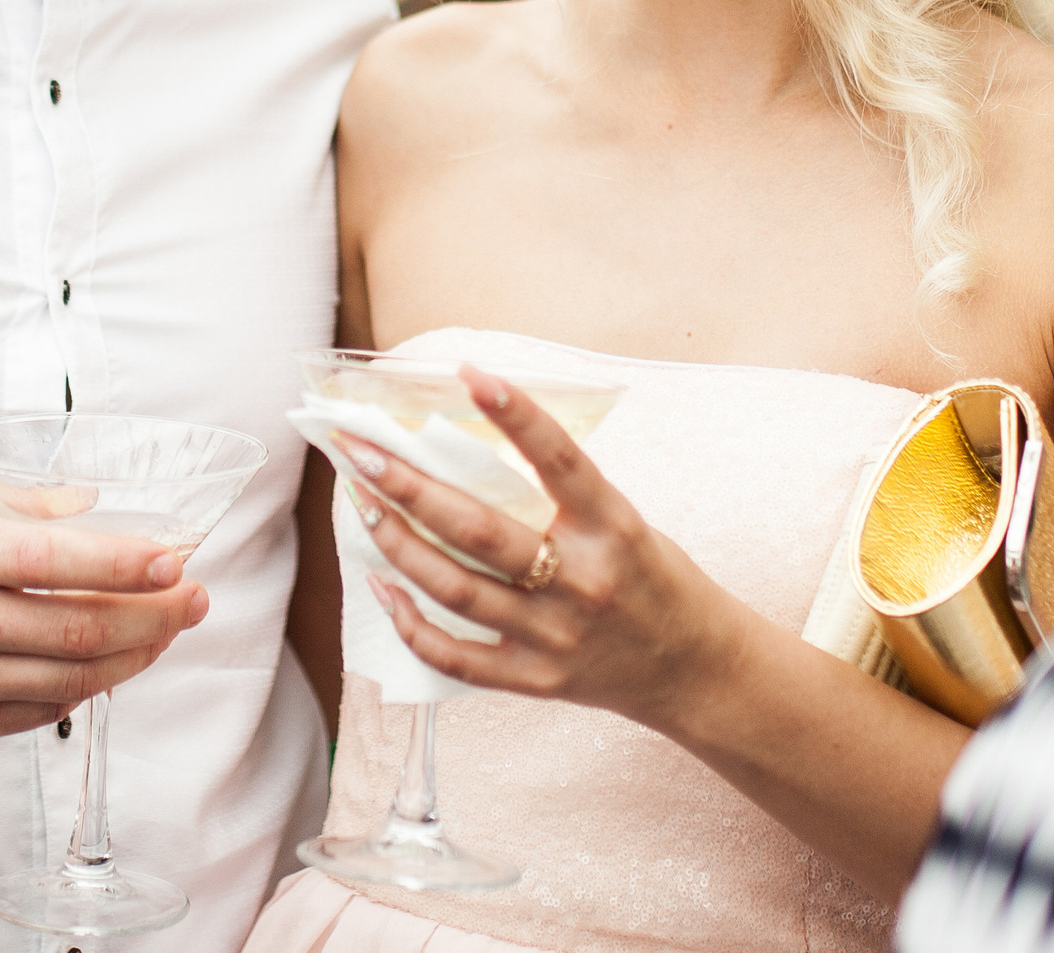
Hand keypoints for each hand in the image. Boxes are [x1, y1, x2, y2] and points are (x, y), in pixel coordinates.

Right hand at [0, 494, 207, 762]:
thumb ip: (9, 515)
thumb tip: (89, 507)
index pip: (57, 558)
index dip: (129, 562)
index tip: (178, 557)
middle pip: (80, 627)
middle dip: (155, 614)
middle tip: (196, 598)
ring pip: (71, 677)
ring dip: (134, 656)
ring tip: (168, 630)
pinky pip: (38, 711)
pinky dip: (86, 689)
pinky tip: (112, 666)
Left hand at [341, 365, 740, 732]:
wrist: (695, 671)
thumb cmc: (653, 579)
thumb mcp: (623, 522)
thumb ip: (561, 495)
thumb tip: (472, 445)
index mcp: (613, 528)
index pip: (561, 460)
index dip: (515, 415)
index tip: (469, 373)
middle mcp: (582, 581)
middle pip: (478, 531)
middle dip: (408, 486)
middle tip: (358, 449)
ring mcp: (554, 636)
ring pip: (454, 589)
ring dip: (396, 543)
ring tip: (360, 502)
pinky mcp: (534, 680)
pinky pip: (455, 656)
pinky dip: (410, 624)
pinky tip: (381, 587)